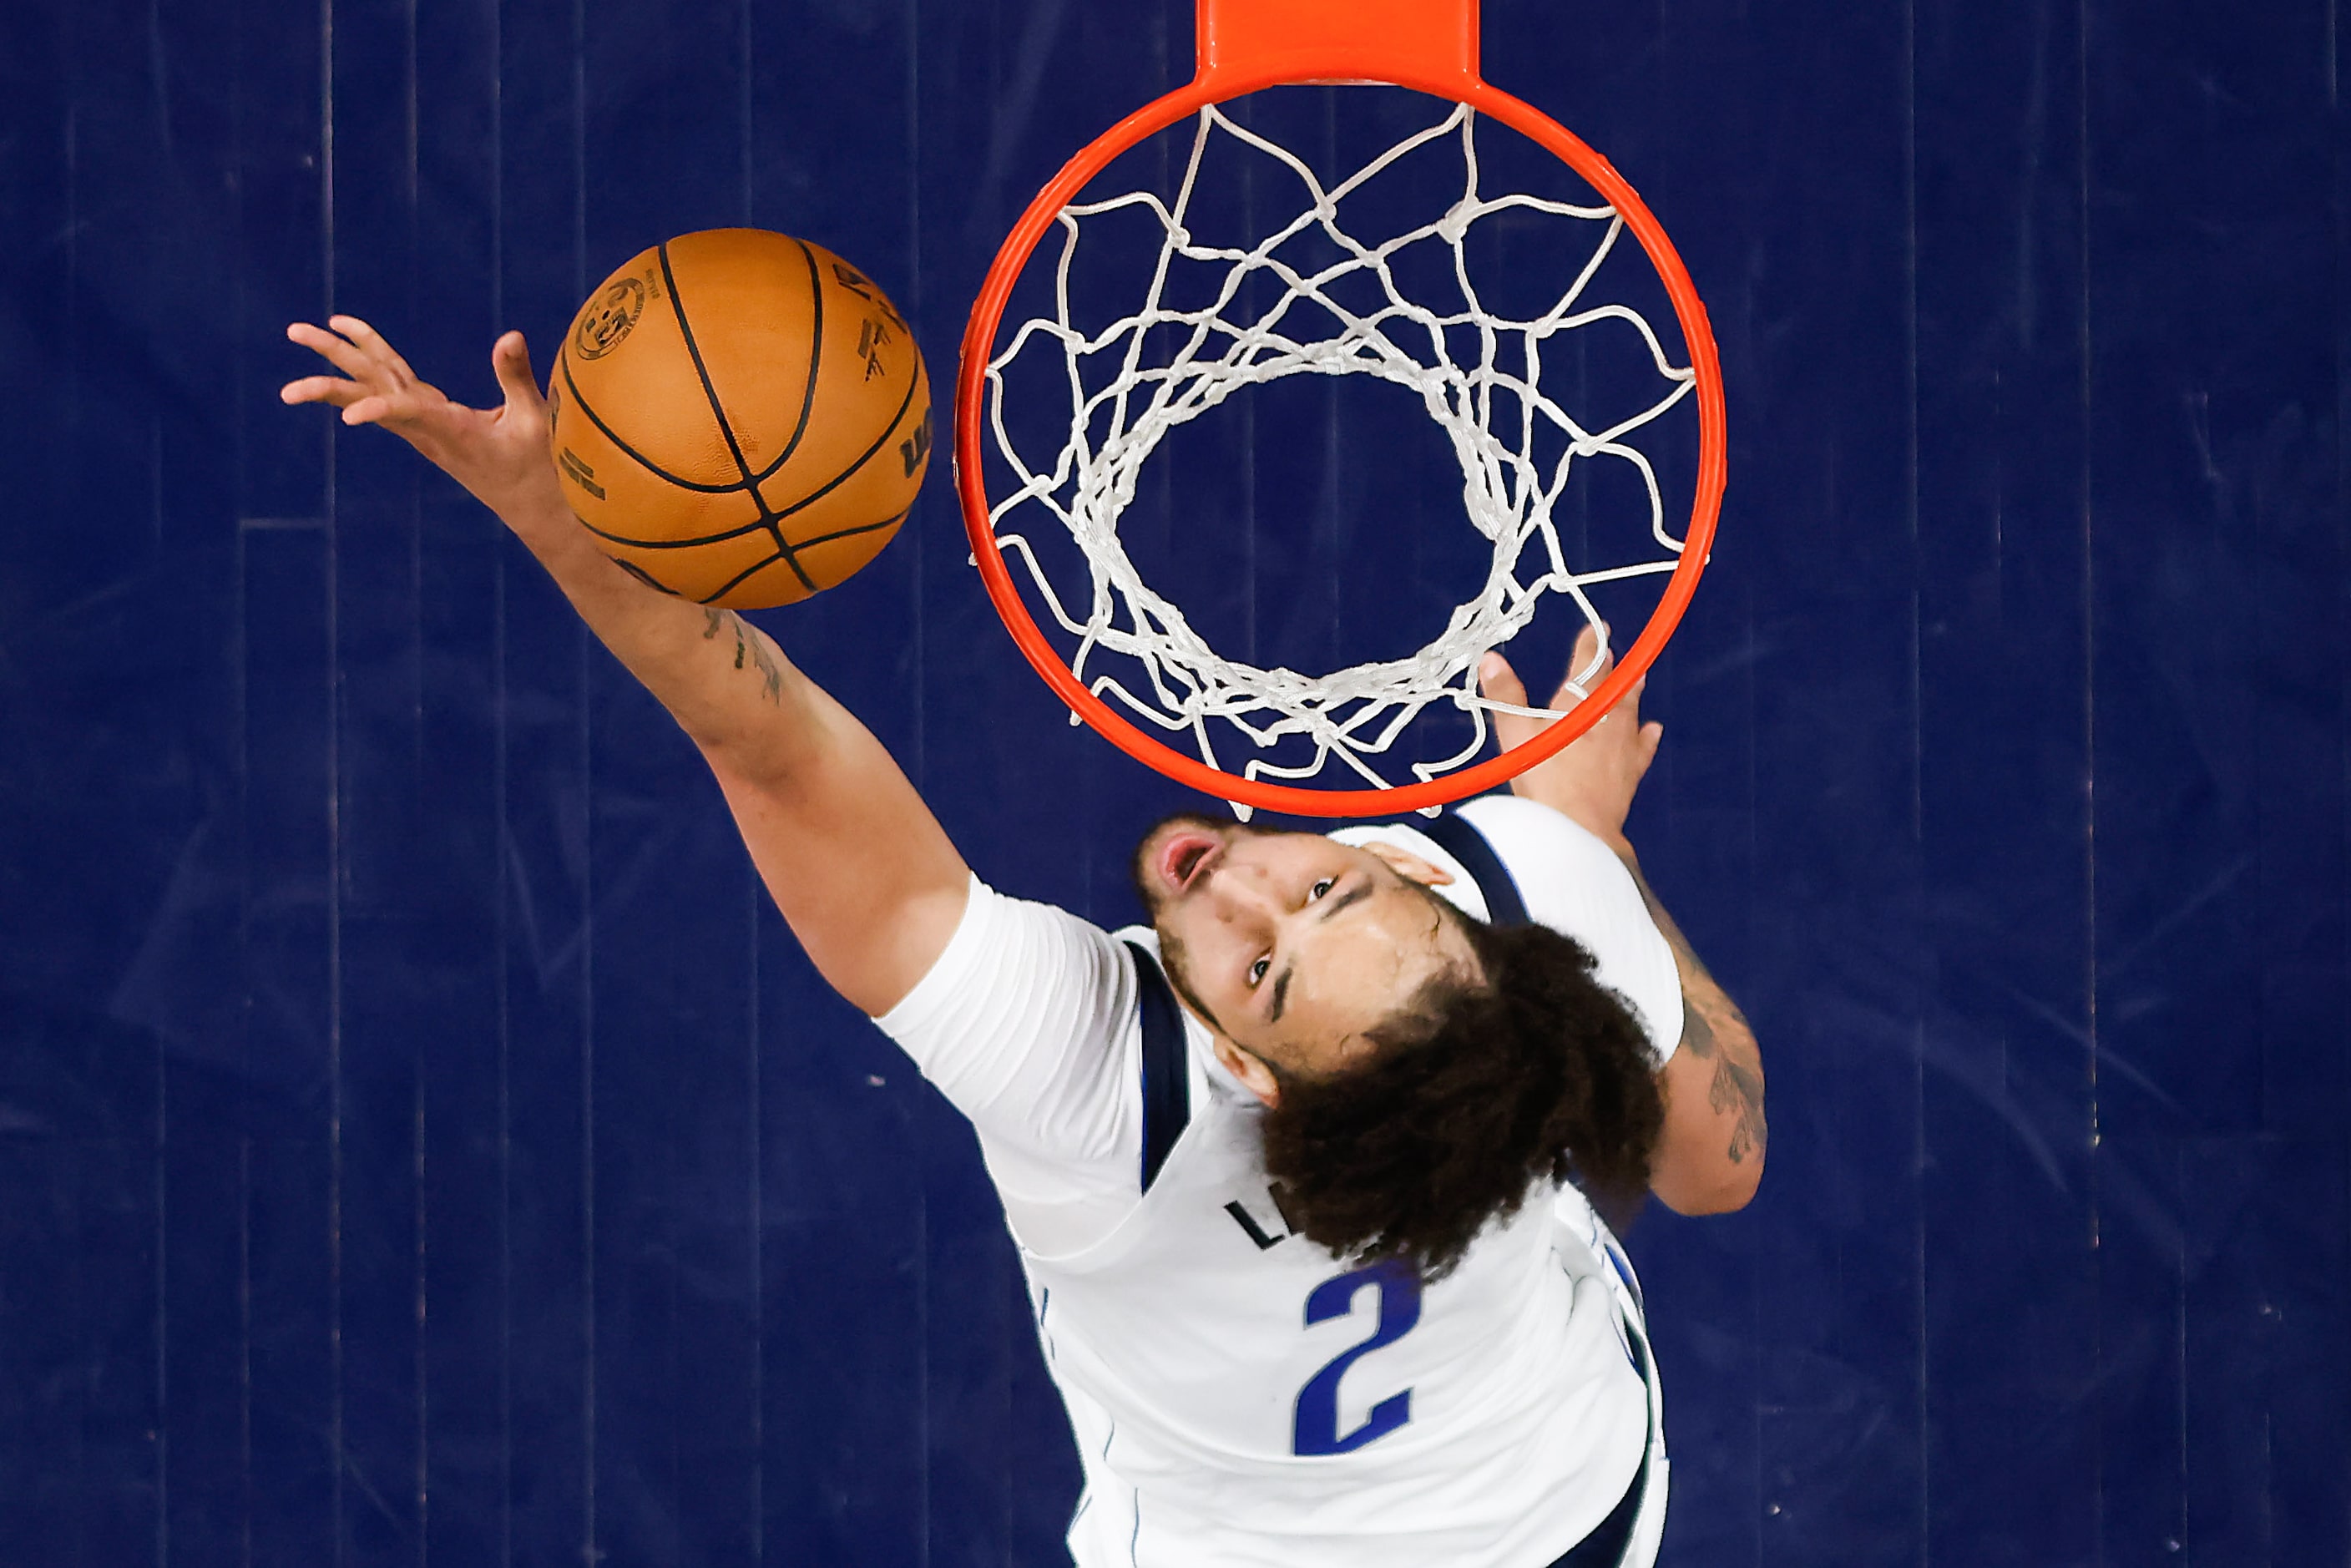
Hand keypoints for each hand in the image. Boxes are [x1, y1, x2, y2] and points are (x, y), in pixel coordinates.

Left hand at [280, 317, 567, 531]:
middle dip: (333, 359)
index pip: (408, 414)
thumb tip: (511, 335)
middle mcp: (427, 427)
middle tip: (294, 331)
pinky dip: (369, 363)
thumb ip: (516, 377)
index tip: (347, 419)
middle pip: (371, 386)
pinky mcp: (428, 423)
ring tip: (300, 332)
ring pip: (371, 385)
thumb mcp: (532, 421)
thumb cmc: (537, 466)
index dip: (379, 410)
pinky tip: (352, 345)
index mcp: (452, 430)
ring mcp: (423, 425)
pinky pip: (389, 388)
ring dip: (336, 359)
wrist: (529, 507)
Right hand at [1477, 623, 1661, 851]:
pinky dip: (1648, 735)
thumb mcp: (1515, 734)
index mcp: (1579, 701)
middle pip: (1615, 683)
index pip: (1588, 662)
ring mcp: (1625, 743)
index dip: (1591, 643)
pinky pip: (1645, 745)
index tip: (1596, 628)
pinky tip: (1653, 731)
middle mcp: (1609, 716)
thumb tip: (1491, 659)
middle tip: (1613, 653)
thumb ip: (1504, 696)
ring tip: (1640, 678)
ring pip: (1633, 709)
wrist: (1580, 825)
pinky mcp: (1632, 770)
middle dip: (1612, 666)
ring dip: (1633, 691)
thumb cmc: (1545, 778)